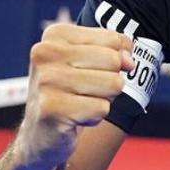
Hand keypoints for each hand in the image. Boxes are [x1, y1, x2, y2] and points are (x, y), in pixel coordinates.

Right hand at [15, 23, 132, 168]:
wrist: (40, 134)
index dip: (115, 60)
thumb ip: (115, 50)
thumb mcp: (90, 62)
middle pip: (114, 61)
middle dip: (109, 81)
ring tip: (79, 103)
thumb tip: (129, 62)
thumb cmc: (70, 92)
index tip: (92, 71)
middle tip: (85, 91)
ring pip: (113, 84)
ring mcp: (47, 80)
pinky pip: (102, 109)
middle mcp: (45, 53)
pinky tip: (74, 118)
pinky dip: (95, 117)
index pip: (113, 40)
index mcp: (54, 35)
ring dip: (104, 100)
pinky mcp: (52, 108)